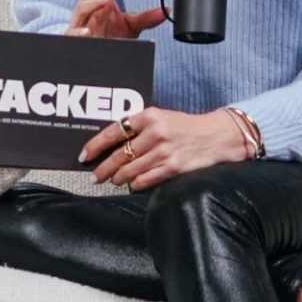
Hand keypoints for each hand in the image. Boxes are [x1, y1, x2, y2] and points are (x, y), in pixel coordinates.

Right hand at [68, 0, 166, 39]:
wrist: (100, 57)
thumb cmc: (111, 36)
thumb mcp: (132, 26)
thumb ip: (147, 18)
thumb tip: (166, 10)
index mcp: (101, 3)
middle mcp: (89, 11)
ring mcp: (81, 24)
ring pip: (80, 8)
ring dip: (92, 3)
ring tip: (106, 0)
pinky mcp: (74, 39)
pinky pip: (72, 33)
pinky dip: (78, 32)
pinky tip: (87, 32)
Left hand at [78, 105, 258, 189]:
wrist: (216, 136)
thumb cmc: (184, 127)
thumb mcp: (160, 118)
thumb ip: (138, 127)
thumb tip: (110, 144)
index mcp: (149, 116)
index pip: (113, 132)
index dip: (95, 146)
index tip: (84, 156)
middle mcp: (155, 133)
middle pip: (119, 155)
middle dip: (103, 169)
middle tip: (95, 176)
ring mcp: (164, 151)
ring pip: (129, 170)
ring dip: (118, 178)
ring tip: (113, 180)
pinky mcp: (173, 167)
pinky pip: (145, 181)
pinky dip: (135, 184)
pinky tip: (132, 184)